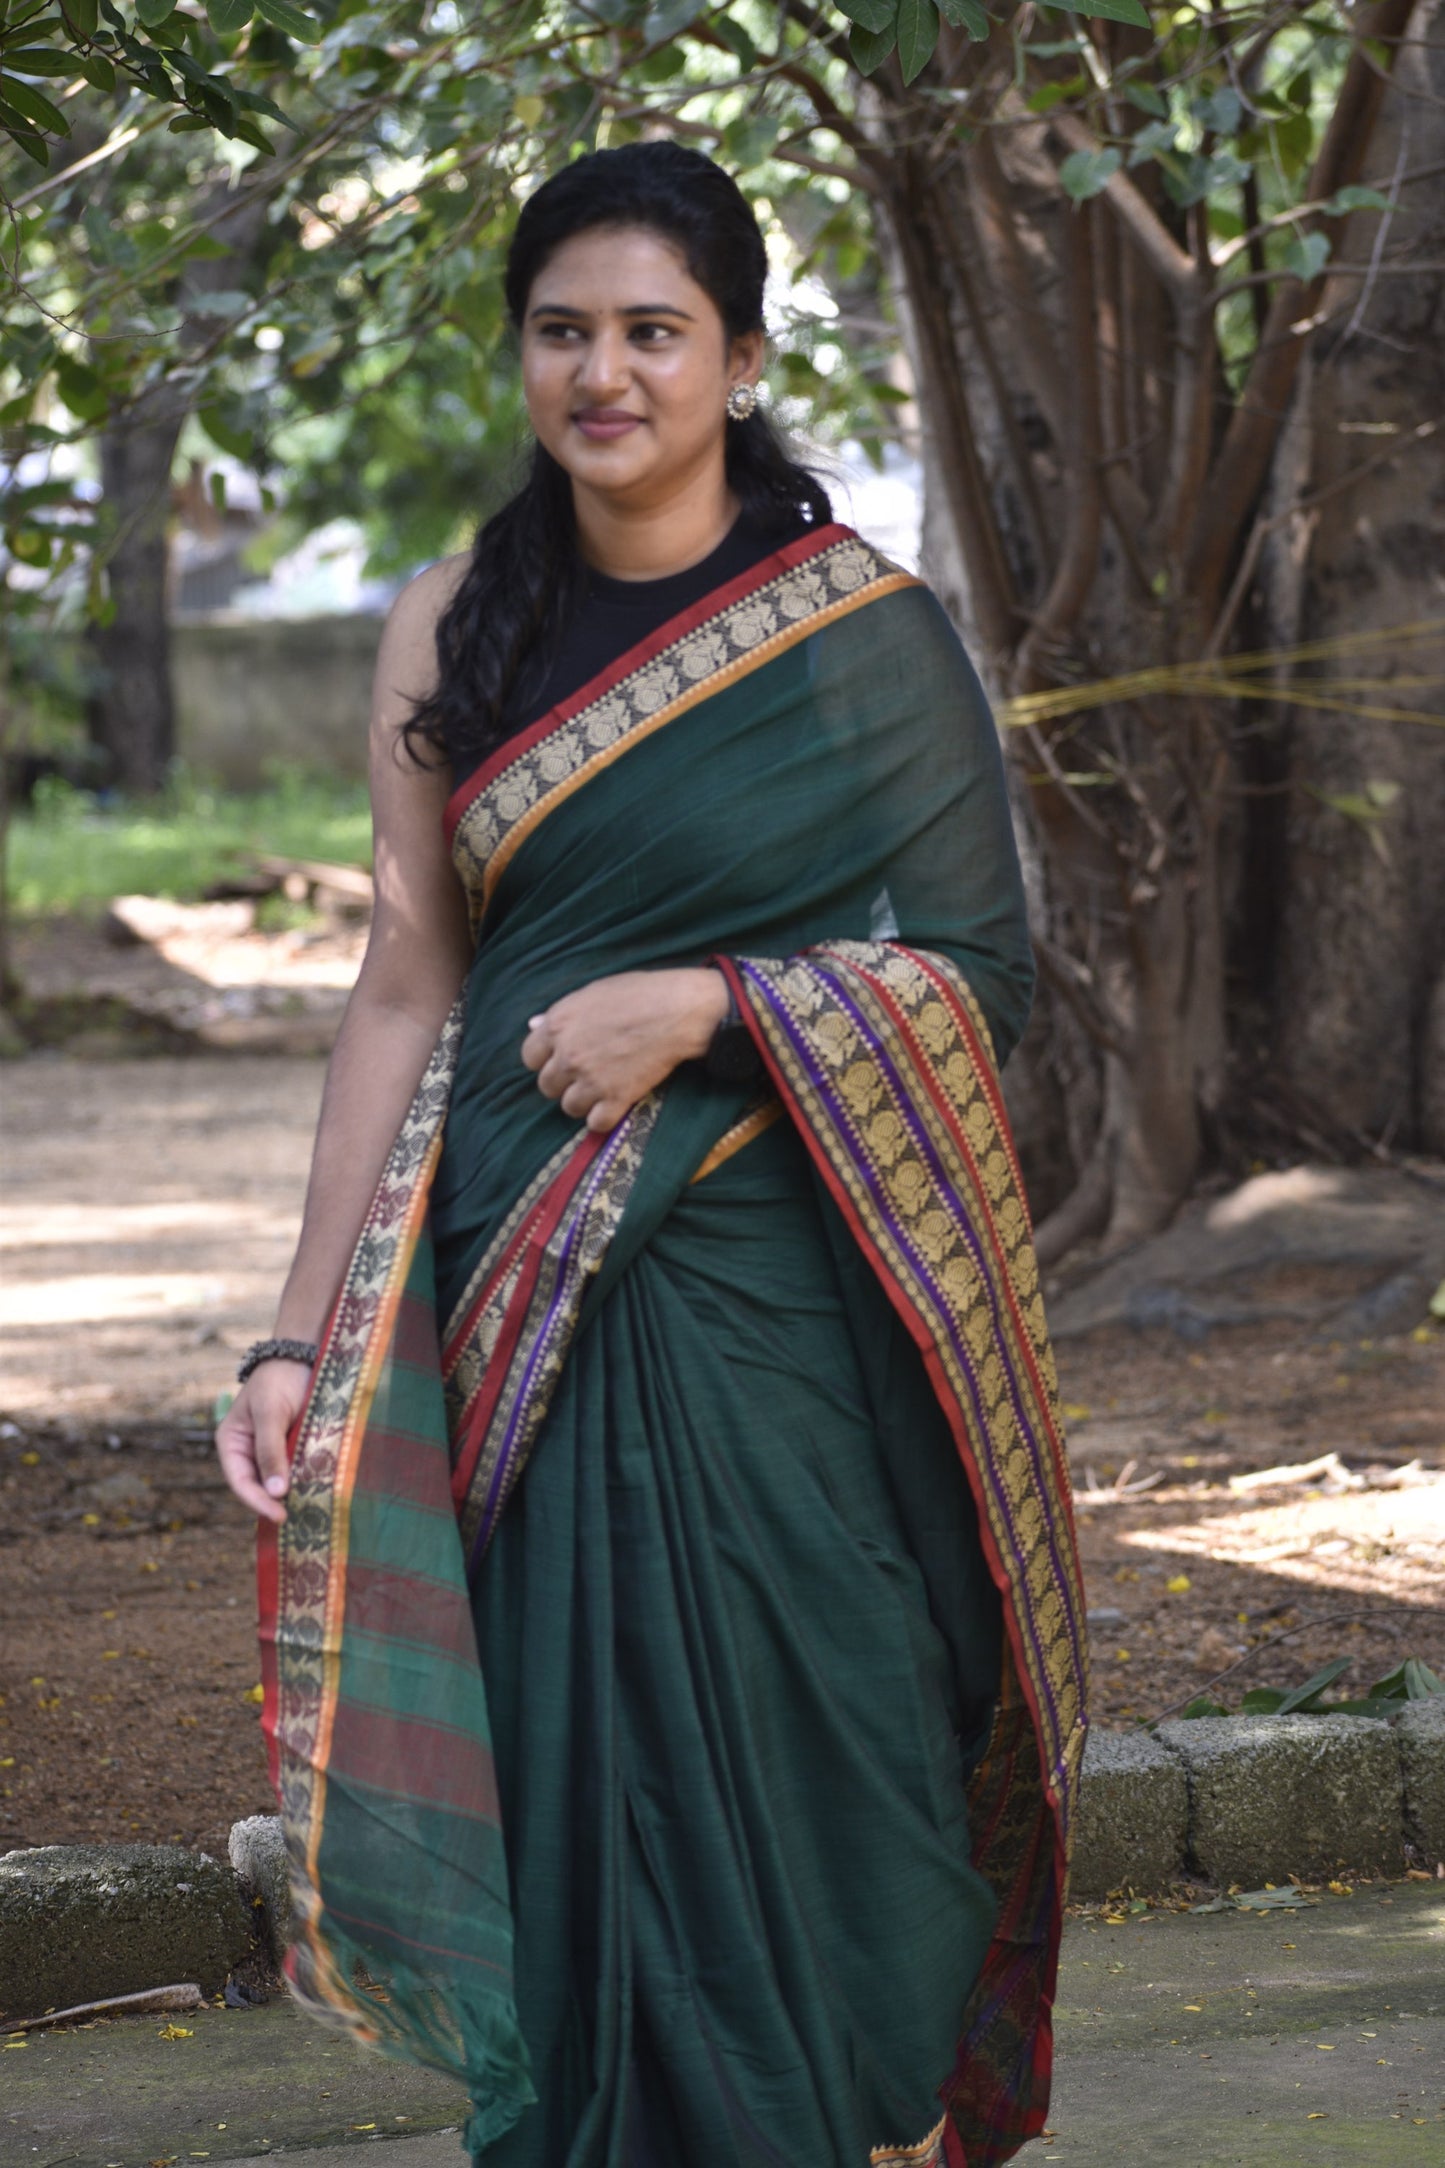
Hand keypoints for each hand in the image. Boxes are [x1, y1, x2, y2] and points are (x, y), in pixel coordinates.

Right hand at [215, 1358, 313, 1524]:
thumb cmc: (279, 1379)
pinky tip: (319, 1488)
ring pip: (279, 1480)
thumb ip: (270, 1450)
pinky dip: (305, 1478)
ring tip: (310, 1507)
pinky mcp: (294, 1446)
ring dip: (293, 1492)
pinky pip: (297, 1468)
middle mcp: (249, 1450)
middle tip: (298, 1518)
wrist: (303, 1354)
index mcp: (232, 1443)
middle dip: (276, 1501)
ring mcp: (272, 1450)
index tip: (279, 1515)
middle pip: (259, 1485)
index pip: (240, 1481)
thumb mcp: (270, 1413)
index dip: (257, 1502)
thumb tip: (274, 1492)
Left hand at [522, 968, 728, 1134]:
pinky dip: (604, 1118)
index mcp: (558, 1026)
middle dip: (564, 1082)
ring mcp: (591, 1079)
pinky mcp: (616, 1098)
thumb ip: (559, 1014)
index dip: (546, 1059)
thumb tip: (534, 1025)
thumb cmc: (638, 994)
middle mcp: (568, 1055)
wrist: (677, 1011)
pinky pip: (596, 1123)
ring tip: (602, 1089)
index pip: (529, 1057)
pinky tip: (614, 1105)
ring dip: (584, 1101)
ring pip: (569, 1106)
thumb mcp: (592, 993)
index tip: (562, 1059)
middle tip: (585, 1074)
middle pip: (547, 1086)